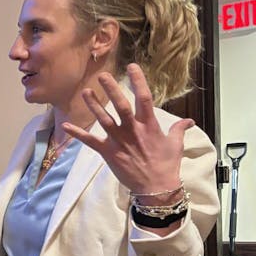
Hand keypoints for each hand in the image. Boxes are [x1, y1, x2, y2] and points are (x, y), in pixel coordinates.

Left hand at [62, 64, 191, 196]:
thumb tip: (189, 121)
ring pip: (103, 119)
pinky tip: (66, 125)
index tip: (131, 66)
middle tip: (102, 76)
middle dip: (111, 89)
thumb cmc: (167, 165)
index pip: (144, 98)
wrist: (156, 188)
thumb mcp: (176, 145)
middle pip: (120, 105)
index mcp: (149, 125)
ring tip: (86, 92)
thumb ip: (179, 129)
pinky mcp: (108, 152)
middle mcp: (132, 130)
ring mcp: (118, 141)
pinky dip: (77, 134)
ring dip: (94, 105)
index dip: (138, 81)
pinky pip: (90, 141)